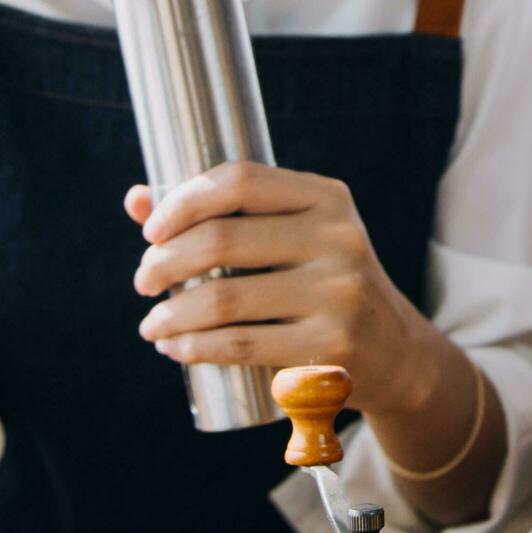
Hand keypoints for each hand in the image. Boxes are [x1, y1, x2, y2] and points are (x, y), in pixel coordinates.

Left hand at [126, 163, 448, 415]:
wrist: (395, 351)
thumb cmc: (325, 285)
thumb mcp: (294, 237)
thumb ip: (223, 214)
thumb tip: (136, 200)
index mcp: (327, 198)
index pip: (240, 180)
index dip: (183, 200)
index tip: (151, 230)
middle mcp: (339, 238)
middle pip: (222, 239)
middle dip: (164, 262)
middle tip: (143, 282)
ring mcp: (339, 293)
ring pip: (224, 299)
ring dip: (170, 314)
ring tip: (152, 324)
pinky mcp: (332, 346)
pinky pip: (242, 345)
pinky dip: (196, 348)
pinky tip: (176, 348)